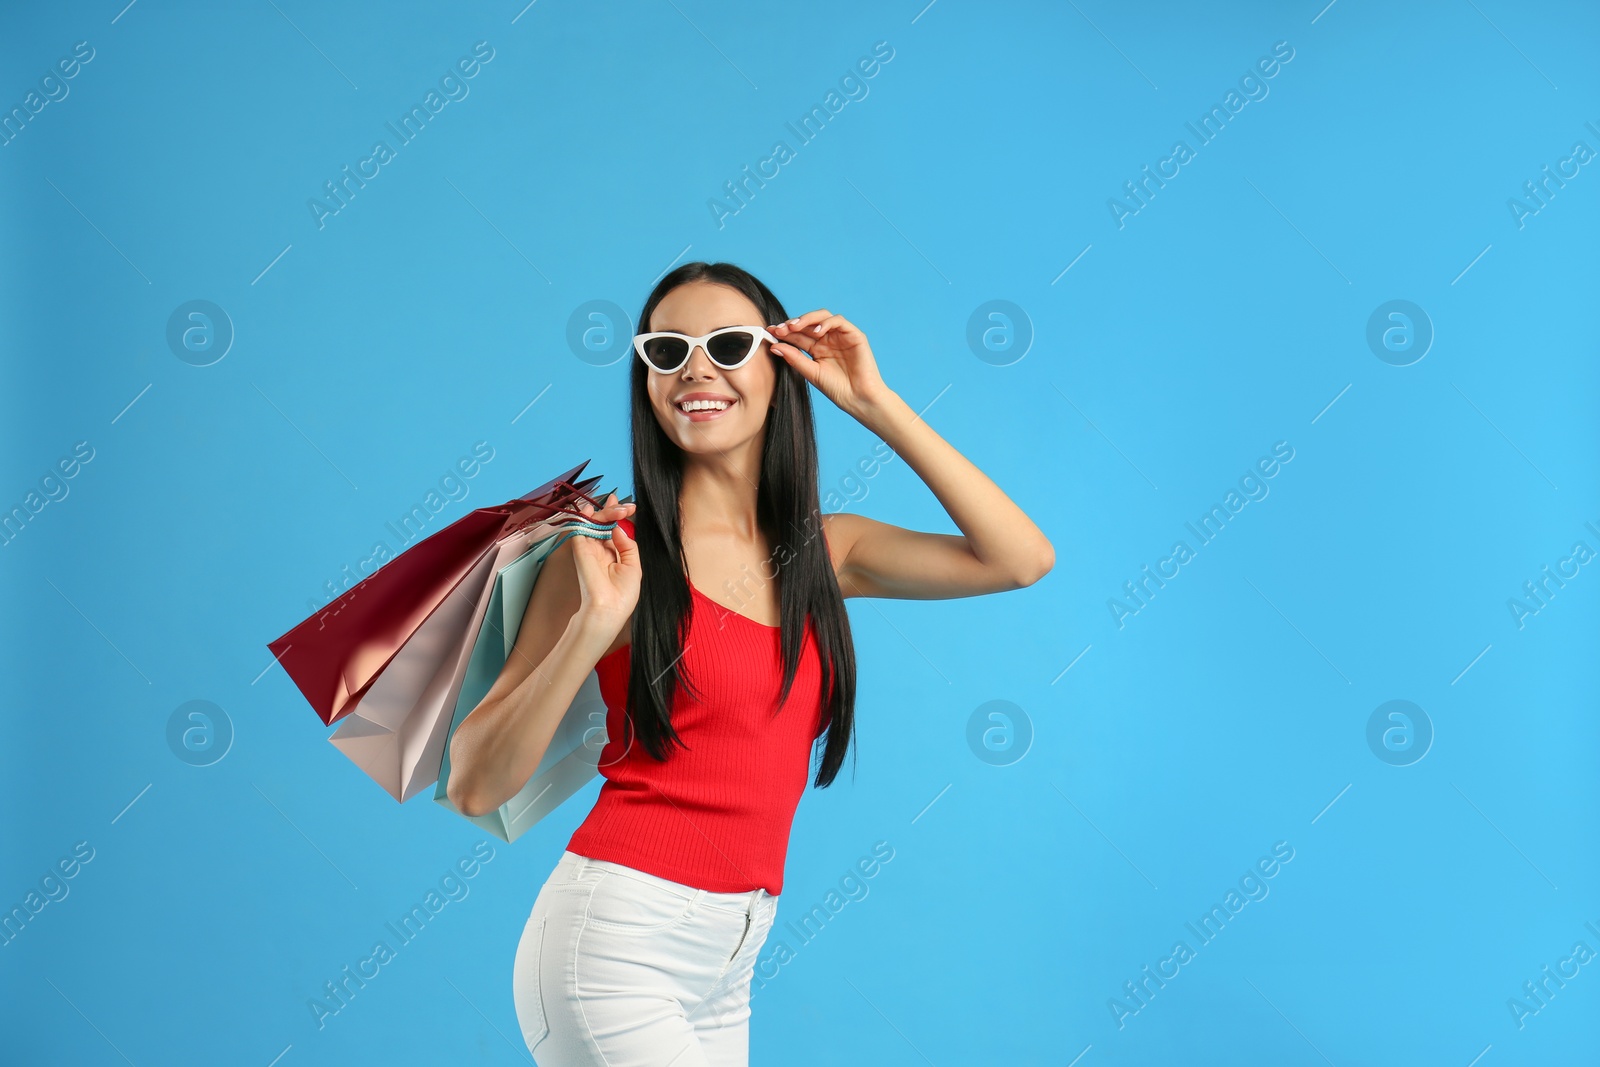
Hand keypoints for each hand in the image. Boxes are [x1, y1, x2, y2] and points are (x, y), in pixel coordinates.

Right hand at [570, 492, 639, 634]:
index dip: (617, 515)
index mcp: (612, 554)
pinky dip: (584, 516)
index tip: (629, 506)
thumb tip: (618, 528)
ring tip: (618, 509)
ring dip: (605, 512)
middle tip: (626, 507)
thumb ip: (627, 545)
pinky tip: (592, 510)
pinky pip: (578, 527)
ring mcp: (589, 548)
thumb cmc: (622, 595)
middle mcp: (599, 550)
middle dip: (613, 510)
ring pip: (593, 521)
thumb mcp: (633, 566)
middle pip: (603, 523)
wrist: (609, 609)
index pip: (612, 529)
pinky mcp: (580, 549)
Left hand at [768, 309, 892, 417]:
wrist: (858, 398)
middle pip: (807, 323)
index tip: (770, 332)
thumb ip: (794, 358)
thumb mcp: (811, 372)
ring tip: (794, 327)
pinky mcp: (854, 335)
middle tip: (780, 329)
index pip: (798, 335)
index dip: (784, 332)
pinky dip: (826, 323)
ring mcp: (840, 336)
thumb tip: (774, 346)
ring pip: (822, 317)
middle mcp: (827, 339)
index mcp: (816, 348)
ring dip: (806, 319)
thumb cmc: (837, 389)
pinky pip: (838, 321)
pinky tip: (816, 331)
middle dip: (792, 324)